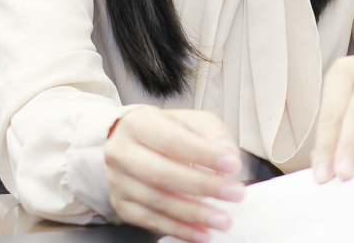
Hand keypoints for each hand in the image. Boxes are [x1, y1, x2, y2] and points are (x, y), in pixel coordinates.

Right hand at [105, 107, 245, 242]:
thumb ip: (212, 133)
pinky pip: (150, 221)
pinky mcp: (121, 205)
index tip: (232, 165)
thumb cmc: (166, 132)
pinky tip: (200, 232)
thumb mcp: (192, 121)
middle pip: (162, 173)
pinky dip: (178, 229)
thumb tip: (228, 154)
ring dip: (193, 214)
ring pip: (157, 201)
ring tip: (221, 219)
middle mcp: (122, 152)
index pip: (172, 140)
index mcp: (139, 124)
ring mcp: (118, 181)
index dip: (203, 154)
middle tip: (234, 194)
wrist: (133, 145)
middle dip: (203, 186)